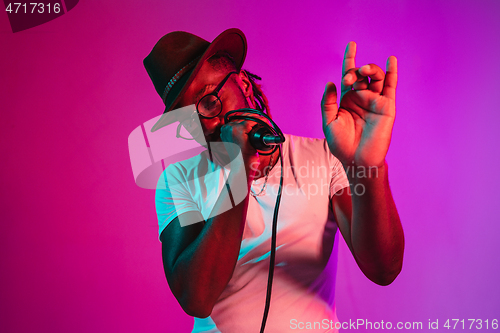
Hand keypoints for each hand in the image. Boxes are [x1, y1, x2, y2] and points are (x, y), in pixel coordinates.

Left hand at [321, 41, 397, 167]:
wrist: (357, 160)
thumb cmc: (341, 144)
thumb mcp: (328, 122)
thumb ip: (328, 102)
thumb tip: (330, 82)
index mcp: (347, 99)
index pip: (348, 74)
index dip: (350, 59)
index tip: (352, 45)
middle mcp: (361, 97)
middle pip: (361, 74)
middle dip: (354, 70)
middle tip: (349, 78)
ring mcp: (374, 101)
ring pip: (375, 77)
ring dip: (370, 69)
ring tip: (363, 70)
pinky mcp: (386, 106)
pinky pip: (390, 87)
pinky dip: (392, 72)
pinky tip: (391, 60)